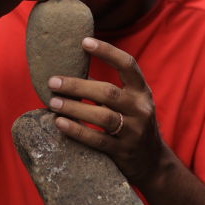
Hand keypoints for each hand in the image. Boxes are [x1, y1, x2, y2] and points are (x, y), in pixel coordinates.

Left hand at [47, 37, 166, 186]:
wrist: (153, 163)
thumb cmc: (132, 125)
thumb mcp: (131, 103)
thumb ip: (110, 89)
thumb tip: (71, 71)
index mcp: (142, 92)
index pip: (128, 65)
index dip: (107, 51)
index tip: (84, 41)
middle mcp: (140, 109)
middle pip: (108, 92)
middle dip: (78, 85)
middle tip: (53, 82)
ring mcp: (134, 131)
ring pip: (102, 116)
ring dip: (74, 107)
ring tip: (52, 103)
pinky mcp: (124, 152)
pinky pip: (98, 139)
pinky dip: (77, 130)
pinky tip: (60, 123)